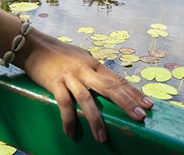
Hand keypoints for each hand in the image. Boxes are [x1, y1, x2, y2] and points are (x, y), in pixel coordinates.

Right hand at [18, 30, 153, 142]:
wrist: (34, 45)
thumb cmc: (59, 54)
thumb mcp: (81, 59)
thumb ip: (94, 71)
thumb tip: (110, 85)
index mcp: (94, 64)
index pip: (118, 80)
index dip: (134, 93)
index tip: (148, 105)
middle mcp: (85, 69)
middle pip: (110, 88)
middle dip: (126, 103)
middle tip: (140, 118)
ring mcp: (70, 76)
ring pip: (87, 99)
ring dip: (95, 119)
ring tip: (102, 137)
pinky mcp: (54, 82)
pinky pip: (63, 103)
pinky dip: (68, 119)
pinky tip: (71, 133)